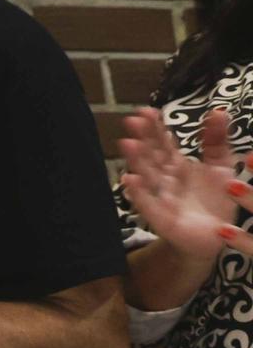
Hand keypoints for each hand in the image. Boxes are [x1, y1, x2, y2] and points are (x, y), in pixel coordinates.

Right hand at [118, 107, 242, 260]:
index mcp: (177, 166)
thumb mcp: (220, 166)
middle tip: (133, 120)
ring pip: (147, 177)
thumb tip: (218, 111)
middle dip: (143, 139)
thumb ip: (216, 140)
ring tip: (127, 143)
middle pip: (151, 156)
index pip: (162, 143)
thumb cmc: (215, 201)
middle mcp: (165, 180)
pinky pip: (149, 205)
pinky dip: (139, 194)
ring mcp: (161, 198)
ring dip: (136, 161)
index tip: (146, 111)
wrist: (217, 237)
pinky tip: (130, 180)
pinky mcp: (163, 219)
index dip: (155, 128)